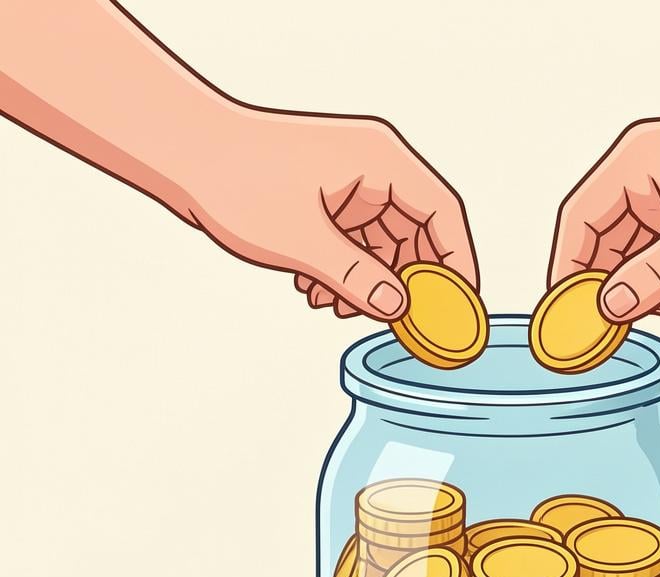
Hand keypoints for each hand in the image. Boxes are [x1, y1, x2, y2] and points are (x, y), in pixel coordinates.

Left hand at [189, 110, 476, 321]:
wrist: (179, 151)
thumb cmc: (233, 176)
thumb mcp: (302, 240)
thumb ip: (357, 278)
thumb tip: (399, 309)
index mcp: (381, 160)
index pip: (443, 214)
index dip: (458, 263)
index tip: (461, 307)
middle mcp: (373, 167)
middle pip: (419, 233)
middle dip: (406, 281)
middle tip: (400, 322)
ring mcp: (350, 182)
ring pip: (385, 243)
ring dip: (370, 282)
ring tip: (337, 305)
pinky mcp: (328, 198)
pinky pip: (357, 242)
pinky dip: (347, 272)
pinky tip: (319, 292)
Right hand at [549, 108, 659, 321]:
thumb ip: (650, 279)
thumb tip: (609, 308)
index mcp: (635, 164)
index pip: (578, 220)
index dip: (567, 269)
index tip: (565, 312)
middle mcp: (646, 171)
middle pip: (605, 237)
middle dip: (614, 284)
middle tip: (621, 325)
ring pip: (637, 246)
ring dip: (647, 284)